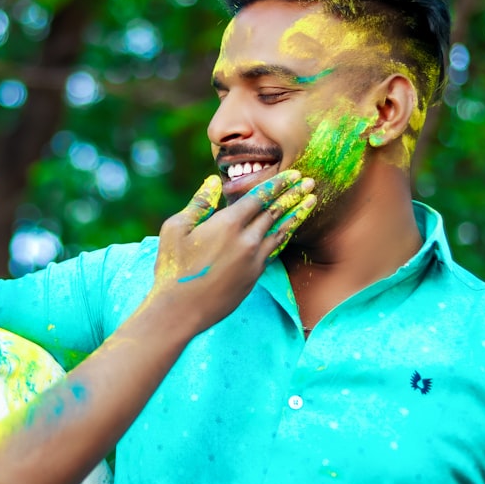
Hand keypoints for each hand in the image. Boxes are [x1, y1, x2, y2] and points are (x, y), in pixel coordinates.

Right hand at [149, 171, 315, 333]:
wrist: (181, 310)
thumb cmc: (173, 268)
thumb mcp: (175, 229)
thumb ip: (199, 204)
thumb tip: (213, 182)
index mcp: (227, 224)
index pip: (260, 197)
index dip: (278, 183)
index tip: (293, 173)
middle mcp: (246, 240)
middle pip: (275, 212)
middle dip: (294, 194)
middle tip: (310, 182)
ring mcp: (253, 260)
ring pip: (280, 231)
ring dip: (297, 214)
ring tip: (311, 201)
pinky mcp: (254, 276)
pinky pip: (273, 250)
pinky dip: (284, 235)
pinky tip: (289, 230)